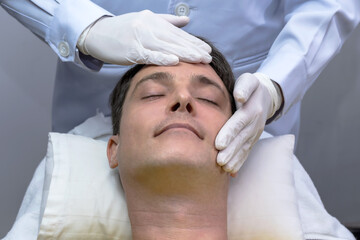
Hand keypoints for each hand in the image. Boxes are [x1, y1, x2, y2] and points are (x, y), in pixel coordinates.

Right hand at [77, 10, 211, 64]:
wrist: (97, 33)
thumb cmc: (123, 30)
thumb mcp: (145, 21)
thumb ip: (167, 21)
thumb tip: (186, 21)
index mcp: (154, 20)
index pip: (177, 33)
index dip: (193, 42)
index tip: (207, 50)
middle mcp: (148, 27)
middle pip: (175, 40)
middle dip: (193, 49)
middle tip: (208, 57)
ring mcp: (139, 37)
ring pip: (166, 46)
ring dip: (184, 54)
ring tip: (198, 60)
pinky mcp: (130, 49)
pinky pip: (149, 54)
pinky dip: (162, 57)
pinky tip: (174, 61)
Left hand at [215, 72, 281, 175]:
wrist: (266, 96)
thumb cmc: (251, 87)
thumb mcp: (249, 80)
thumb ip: (244, 86)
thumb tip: (239, 96)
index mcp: (251, 110)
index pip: (239, 122)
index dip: (229, 133)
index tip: (219, 144)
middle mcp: (254, 124)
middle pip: (241, 139)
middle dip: (230, 151)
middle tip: (219, 161)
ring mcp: (255, 134)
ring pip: (244, 148)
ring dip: (235, 159)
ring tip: (224, 169)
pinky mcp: (253, 140)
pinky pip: (247, 152)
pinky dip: (240, 162)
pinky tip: (231, 172)